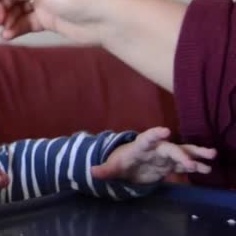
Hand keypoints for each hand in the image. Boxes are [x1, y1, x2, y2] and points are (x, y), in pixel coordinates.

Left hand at [91, 127, 216, 183]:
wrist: (127, 164)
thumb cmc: (120, 162)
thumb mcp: (112, 167)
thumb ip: (104, 170)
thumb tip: (91, 172)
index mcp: (139, 147)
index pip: (147, 138)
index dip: (155, 134)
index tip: (165, 131)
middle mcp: (155, 149)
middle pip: (168, 148)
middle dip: (179, 154)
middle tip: (190, 163)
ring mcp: (164, 156)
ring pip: (181, 152)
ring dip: (195, 154)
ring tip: (211, 157)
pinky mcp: (169, 165)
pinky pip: (184, 164)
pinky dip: (195, 165)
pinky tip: (207, 169)